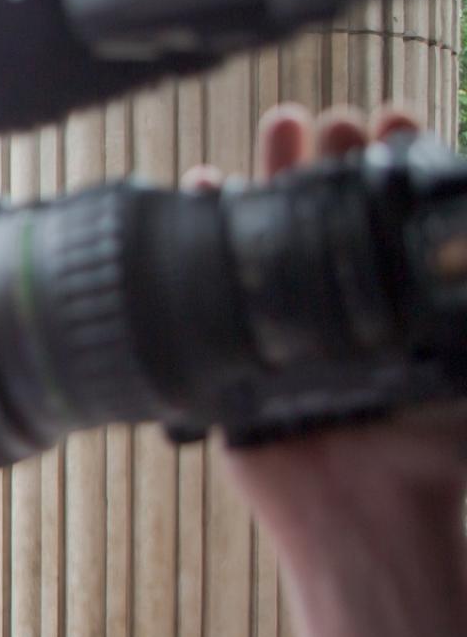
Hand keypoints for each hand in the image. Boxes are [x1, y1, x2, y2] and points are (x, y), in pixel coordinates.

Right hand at [186, 104, 466, 565]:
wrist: (370, 516)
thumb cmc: (434, 455)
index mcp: (396, 302)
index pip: (390, 215)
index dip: (394, 163)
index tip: (398, 120)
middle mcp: (340, 307)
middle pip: (329, 213)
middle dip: (329, 159)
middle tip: (332, 120)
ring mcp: (282, 328)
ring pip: (273, 236)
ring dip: (273, 176)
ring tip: (283, 126)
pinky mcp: (233, 357)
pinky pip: (210, 288)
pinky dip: (202, 233)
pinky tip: (206, 186)